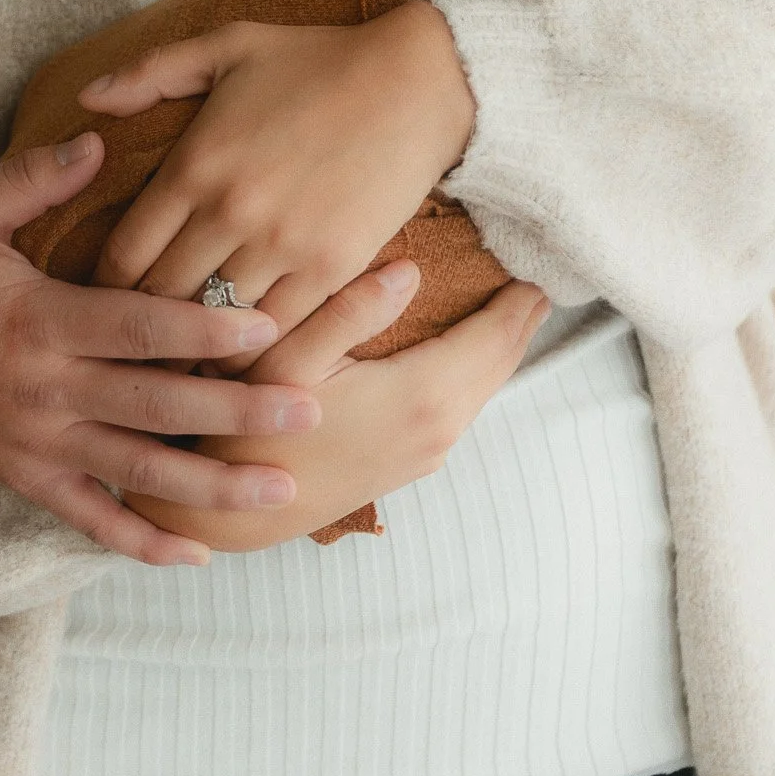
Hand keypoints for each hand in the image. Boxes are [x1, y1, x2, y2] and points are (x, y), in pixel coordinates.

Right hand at [0, 133, 330, 566]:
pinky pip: (89, 519)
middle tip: (309, 408)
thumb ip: (32, 178)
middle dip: (235, 410)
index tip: (266, 324)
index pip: (134, 326)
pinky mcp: (22, 477)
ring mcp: (34, 443)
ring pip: (135, 470)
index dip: (201, 326)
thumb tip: (99, 139)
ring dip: (210, 482)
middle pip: (153, 404)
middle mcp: (42, 389)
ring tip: (281, 488)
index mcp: (36, 320)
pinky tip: (199, 553)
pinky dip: (141, 542)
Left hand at [78, 2, 477, 355]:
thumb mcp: (227, 45)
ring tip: (181, 365)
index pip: (123, 256)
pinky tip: (244, 358)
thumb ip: (149, 72)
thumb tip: (86, 98)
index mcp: (193, 165)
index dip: (104, 290)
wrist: (417, 82)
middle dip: (141, 328)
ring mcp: (282, 245)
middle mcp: (229, 212)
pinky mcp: (332, 268)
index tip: (104, 304)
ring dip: (197, 348)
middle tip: (133, 347)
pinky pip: (278, 331)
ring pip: (216, 327)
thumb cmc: (317, 60)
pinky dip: (255, 351)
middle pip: (161, 300)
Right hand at [130, 271, 549, 553]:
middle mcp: (437, 427)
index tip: (535, 261)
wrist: (239, 514)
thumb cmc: (253, 429)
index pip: (494, 336)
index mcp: (419, 394)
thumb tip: (408, 271)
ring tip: (511, 305)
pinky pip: (465, 407)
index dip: (518, 298)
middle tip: (535, 273)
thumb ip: (348, 312)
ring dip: (500, 346)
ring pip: (484, 388)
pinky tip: (466, 352)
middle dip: (519, 319)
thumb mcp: (287, 358)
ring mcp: (428, 451)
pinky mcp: (412, 463)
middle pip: (499, 363)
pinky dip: (478, 373)